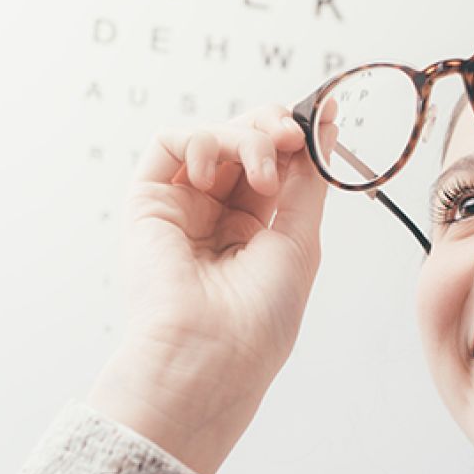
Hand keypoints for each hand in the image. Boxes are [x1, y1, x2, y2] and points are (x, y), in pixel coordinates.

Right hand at [88, 102, 335, 473]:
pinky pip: (168, 144)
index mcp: (253, 232)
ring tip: (263, 175)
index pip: (275, 165)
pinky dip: (197, 141)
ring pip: (211, 139)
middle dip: (271, 128)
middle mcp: (215, 218)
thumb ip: (308, 180)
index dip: (295, 139)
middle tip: (293, 136)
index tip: (321, 118)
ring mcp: (181, 208)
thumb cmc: (258, 318)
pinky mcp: (147, 203)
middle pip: (243, 144)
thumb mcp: (299, 239)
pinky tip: (211, 173)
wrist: (209, 355)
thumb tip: (326, 126)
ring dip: (243, 139)